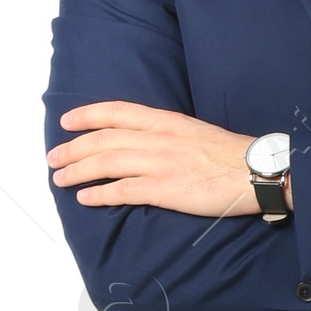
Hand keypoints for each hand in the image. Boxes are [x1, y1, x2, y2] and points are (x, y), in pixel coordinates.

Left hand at [48, 103, 266, 214]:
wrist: (257, 171)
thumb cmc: (232, 156)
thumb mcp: (195, 132)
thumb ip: (168, 136)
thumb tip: (147, 145)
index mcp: (166, 122)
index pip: (117, 112)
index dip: (87, 115)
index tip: (67, 121)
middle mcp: (158, 139)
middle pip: (103, 139)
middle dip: (73, 148)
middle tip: (54, 157)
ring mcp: (160, 163)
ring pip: (106, 163)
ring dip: (78, 171)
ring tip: (60, 178)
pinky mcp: (165, 189)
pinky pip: (123, 191)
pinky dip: (99, 194)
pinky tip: (84, 198)